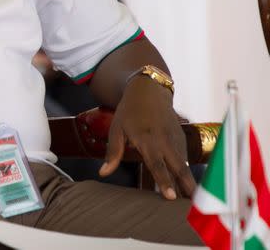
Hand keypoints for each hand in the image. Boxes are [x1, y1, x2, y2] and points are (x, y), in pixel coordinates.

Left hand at [100, 76, 195, 199]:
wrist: (149, 91)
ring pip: (184, 164)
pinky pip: (185, 158)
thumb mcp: (116, 129)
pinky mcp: (182, 138)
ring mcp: (176, 139)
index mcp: (147, 140)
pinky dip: (187, 172)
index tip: (170, 197)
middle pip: (179, 168)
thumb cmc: (129, 111)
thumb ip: (113, 152)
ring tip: (194, 202)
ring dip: (189, 182)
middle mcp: (165, 141)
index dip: (164, 181)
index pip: (157, 165)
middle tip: (193, 206)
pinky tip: (189, 186)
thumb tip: (103, 173)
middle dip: (187, 186)